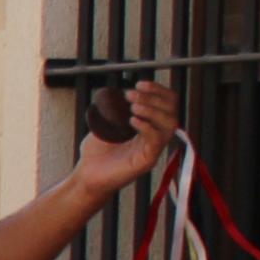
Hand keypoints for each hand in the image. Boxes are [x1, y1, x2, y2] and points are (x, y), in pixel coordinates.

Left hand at [71, 78, 181, 199]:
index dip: (158, 90)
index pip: (167, 103)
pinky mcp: (147, 161)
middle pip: (172, 110)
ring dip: (152, 110)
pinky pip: (157, 140)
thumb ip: (114, 108)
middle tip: (131, 94)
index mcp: (150, 126)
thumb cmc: (96, 153)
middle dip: (153, 97)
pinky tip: (132, 121)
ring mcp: (153, 149)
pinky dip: (147, 126)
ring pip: (169, 124)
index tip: (140, 83)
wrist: (86, 177)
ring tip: (133, 106)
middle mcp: (155, 137)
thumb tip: (118, 92)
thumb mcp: (105, 123)